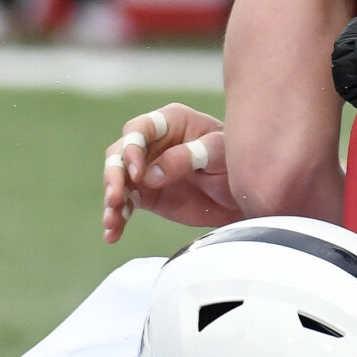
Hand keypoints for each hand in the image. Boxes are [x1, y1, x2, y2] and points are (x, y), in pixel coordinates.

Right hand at [103, 103, 240, 242]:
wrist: (244, 193)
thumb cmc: (235, 161)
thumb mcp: (219, 153)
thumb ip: (188, 157)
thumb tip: (151, 174)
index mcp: (170, 122)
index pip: (139, 130)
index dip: (132, 149)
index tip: (137, 173)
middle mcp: (152, 143)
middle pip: (120, 155)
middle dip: (114, 176)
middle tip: (115, 198)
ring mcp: (146, 169)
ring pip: (118, 181)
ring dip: (111, 201)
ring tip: (111, 221)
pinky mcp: (147, 194)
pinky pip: (125, 204)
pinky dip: (117, 218)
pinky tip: (112, 234)